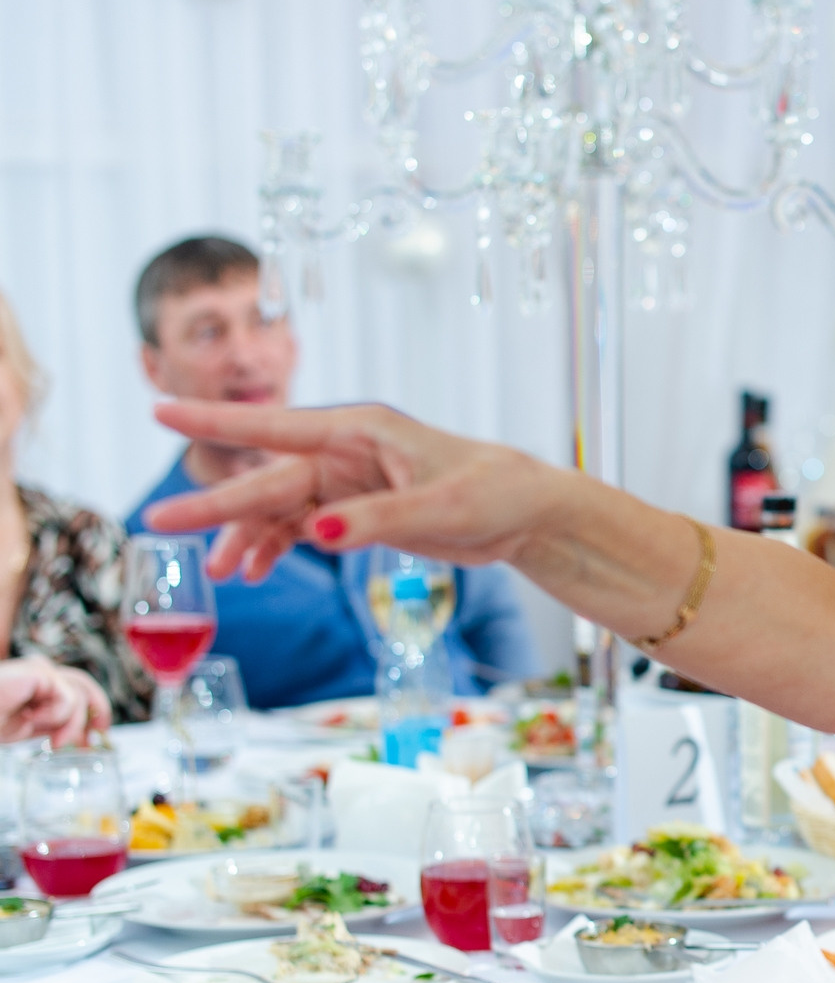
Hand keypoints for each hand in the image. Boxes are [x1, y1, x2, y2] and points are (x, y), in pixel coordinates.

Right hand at [0, 657, 110, 745]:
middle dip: (97, 713)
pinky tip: (31, 718)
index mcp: (39, 685)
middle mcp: (41, 673)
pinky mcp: (40, 671)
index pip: (77, 691)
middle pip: (85, 687)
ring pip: (79, 694)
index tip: (97, 739)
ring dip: (72, 724)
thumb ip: (52, 723)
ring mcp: (41, 670)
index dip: (93, 712)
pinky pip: (67, 698)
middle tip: (94, 740)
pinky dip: (56, 716)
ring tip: (55, 742)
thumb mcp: (25, 727)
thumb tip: (82, 734)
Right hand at [143, 401, 559, 580]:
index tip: (159, 409)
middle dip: (218, 505)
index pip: (275, 428)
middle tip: (161, 523)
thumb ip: (376, 520)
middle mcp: (348, 451)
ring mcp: (350, 481)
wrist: (528, 514)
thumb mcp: (440, 509)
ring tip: (224, 573)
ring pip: (280, 507)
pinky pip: (301, 526)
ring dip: (248, 537)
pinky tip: (254, 570)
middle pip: (269, 479)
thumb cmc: (494, 494)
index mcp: (362, 431)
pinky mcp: (359, 510)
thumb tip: (316, 533)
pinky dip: (276, 546)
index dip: (215, 422)